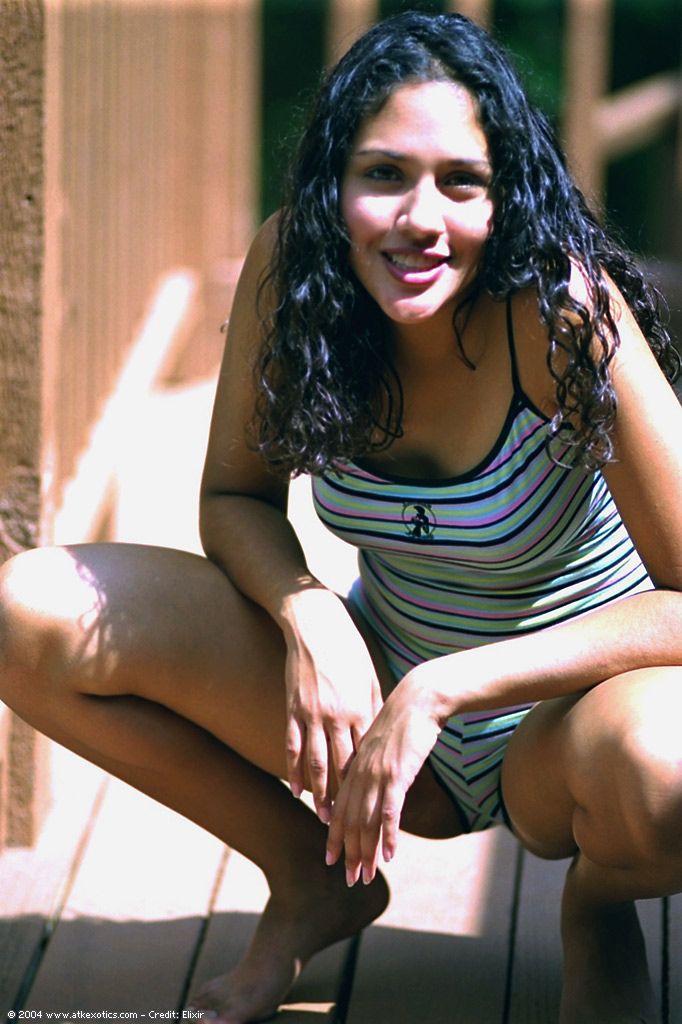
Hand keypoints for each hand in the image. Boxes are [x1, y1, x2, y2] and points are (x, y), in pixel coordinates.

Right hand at [282, 588, 382, 822]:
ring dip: (321, 793)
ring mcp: (313, 714)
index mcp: (361, 709)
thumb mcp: (369, 678)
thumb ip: (373, 708)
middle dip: (347, 798)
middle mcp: (337, 716)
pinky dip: (295, 771)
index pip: (367, 756)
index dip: (371, 783)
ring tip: (325, 817)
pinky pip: (293, 746)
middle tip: (351, 823)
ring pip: (317, 762)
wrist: (318, 627)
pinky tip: (297, 790)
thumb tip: (381, 734)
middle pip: (343, 766)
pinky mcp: (293, 709)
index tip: (377, 804)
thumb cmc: (349, 652)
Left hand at [325, 673, 440, 884]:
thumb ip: (372, 766)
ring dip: (365, 852)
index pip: (340, 809)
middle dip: (349, 853)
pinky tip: (388, 856)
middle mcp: (361, 773)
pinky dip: (387, 836)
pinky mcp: (397, 774)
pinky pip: (389, 812)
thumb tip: (373, 786)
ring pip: (366, 821)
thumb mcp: (381, 745)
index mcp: (355, 766)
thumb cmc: (403, 721)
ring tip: (365, 876)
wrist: (418, 699)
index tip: (331, 859)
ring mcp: (378, 775)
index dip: (335, 836)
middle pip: (350, 821)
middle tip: (349, 879)